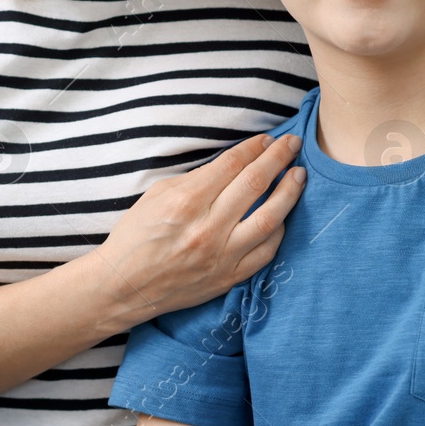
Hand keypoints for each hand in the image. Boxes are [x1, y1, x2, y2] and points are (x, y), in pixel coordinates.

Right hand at [93, 133, 305, 320]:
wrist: (125, 286)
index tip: (267, 139)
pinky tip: (283, 215)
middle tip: (293, 143)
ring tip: (299, 175)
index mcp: (187, 201)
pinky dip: (279, 230)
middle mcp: (208, 228)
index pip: (232, 165)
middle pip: (255, 184)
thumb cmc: (137, 235)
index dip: (254, 148)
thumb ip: (197, 179)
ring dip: (290, 192)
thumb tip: (232, 165)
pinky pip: (266, 252)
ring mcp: (222, 256)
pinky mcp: (229, 278)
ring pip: (270, 218)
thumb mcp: (158, 194)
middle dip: (278, 158)